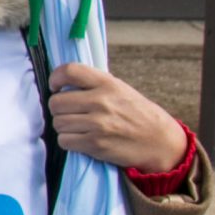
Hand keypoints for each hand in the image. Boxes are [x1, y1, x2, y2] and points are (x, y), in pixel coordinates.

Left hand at [49, 64, 190, 173]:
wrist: (159, 141)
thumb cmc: (137, 113)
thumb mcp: (120, 89)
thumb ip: (94, 84)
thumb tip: (62, 82)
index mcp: (107, 83)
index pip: (70, 71)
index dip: (55, 78)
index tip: (56, 86)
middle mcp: (101, 101)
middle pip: (56, 102)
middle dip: (58, 109)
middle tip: (68, 112)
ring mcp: (97, 124)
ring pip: (58, 123)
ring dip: (63, 126)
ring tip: (77, 126)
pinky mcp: (95, 144)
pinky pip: (64, 141)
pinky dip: (68, 141)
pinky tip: (80, 139)